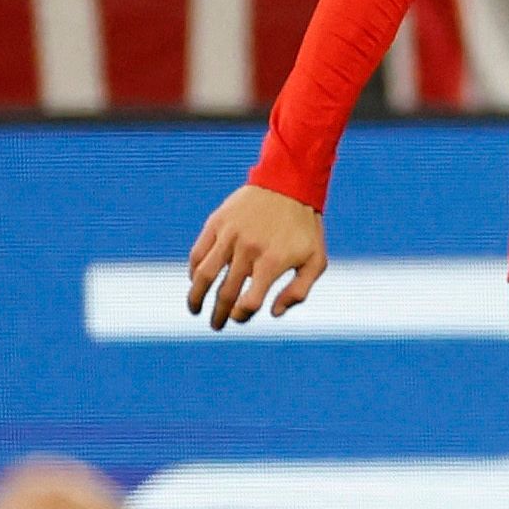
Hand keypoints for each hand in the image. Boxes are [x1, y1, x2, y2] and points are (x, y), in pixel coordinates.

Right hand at [186, 184, 328, 330]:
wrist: (288, 184)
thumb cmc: (305, 227)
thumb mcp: (316, 260)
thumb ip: (298, 291)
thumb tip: (273, 313)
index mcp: (272, 262)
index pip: (249, 302)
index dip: (242, 316)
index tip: (240, 318)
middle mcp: (248, 251)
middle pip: (225, 293)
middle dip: (219, 314)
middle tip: (216, 325)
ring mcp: (229, 236)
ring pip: (203, 275)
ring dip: (195, 297)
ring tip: (195, 309)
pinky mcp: (217, 223)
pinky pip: (198, 253)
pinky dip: (193, 271)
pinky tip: (195, 281)